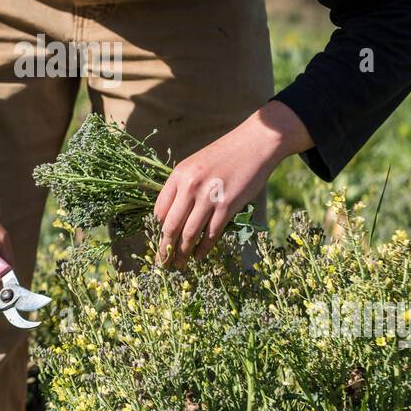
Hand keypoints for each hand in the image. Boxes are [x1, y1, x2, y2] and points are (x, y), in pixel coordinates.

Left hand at [153, 101, 311, 268]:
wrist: (254, 144)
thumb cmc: (225, 156)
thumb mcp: (196, 165)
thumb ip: (183, 188)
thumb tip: (172, 218)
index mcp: (178, 175)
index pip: (159, 211)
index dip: (156, 231)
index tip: (157, 244)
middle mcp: (189, 186)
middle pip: (170, 226)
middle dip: (164, 249)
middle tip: (162, 264)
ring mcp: (208, 196)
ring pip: (189, 234)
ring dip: (183, 253)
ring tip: (179, 265)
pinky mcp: (227, 205)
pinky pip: (211, 234)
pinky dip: (204, 249)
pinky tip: (199, 256)